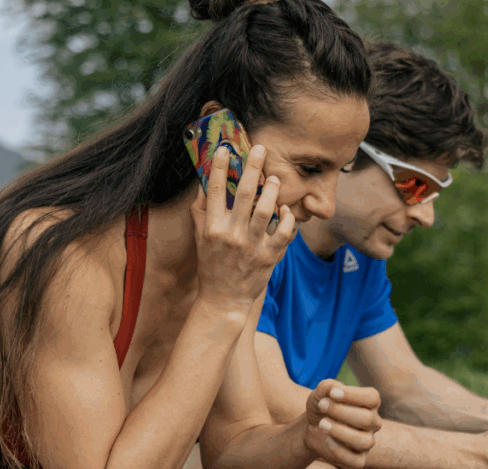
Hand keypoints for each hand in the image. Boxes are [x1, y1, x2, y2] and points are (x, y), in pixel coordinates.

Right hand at [191, 145, 295, 311]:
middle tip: (261, 148)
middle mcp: (231, 235)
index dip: (220, 167)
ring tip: (275, 179)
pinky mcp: (269, 257)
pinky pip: (284, 232)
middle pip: (245, 193)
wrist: (223, 300)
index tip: (225, 148)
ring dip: (273, 190)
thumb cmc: (211, 266)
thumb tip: (203, 186)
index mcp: (212, 228)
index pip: (215, 191)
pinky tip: (286, 209)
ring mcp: (251, 246)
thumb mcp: (200, 239)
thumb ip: (200, 212)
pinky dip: (288, 218)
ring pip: (266, 210)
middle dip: (253, 167)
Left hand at [301, 379, 381, 468]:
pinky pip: (357, 461)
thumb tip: (335, 389)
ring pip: (364, 441)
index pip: (372, 398)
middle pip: (366, 419)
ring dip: (340, 431)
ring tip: (322, 423)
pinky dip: (340, 451)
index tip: (332, 393)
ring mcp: (367, 442)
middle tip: (321, 405)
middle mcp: (373, 422)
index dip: (353, 395)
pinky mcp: (359, 459)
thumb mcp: (321, 393)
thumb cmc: (322, 406)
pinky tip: (327, 440)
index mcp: (369, 403)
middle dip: (340, 411)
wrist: (311, 426)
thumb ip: (328, 386)